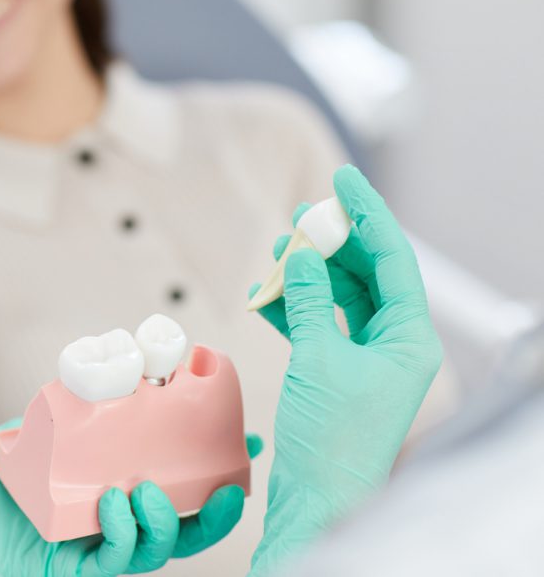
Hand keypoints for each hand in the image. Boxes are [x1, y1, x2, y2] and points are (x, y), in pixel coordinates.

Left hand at [0, 420, 262, 575]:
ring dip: (168, 519)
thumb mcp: (24, 434)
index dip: (208, 466)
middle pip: (179, 524)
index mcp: (101, 491)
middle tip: (233, 483)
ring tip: (147, 489)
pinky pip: (119, 563)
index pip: (167, 481)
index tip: (245, 439)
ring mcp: (91, 551)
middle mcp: (104, 524)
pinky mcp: (73, 574)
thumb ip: (63, 415)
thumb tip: (105, 383)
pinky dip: (128, 534)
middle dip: (217, 508)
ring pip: (158, 549)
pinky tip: (117, 506)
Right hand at [247, 165, 442, 575]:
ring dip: (308, 273)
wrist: (317, 497)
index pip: (392, 259)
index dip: (368, 214)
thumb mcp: (318, 358)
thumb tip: (299, 255)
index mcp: (409, 338)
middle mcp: (393, 343)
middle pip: (366, 273)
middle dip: (333, 241)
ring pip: (339, 296)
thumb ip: (309, 301)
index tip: (343, 178)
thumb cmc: (331, 438)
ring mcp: (364, 357)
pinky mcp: (336, 370)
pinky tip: (267, 293)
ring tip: (278, 247)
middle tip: (302, 213)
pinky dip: (293, 306)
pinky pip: (318, 322)